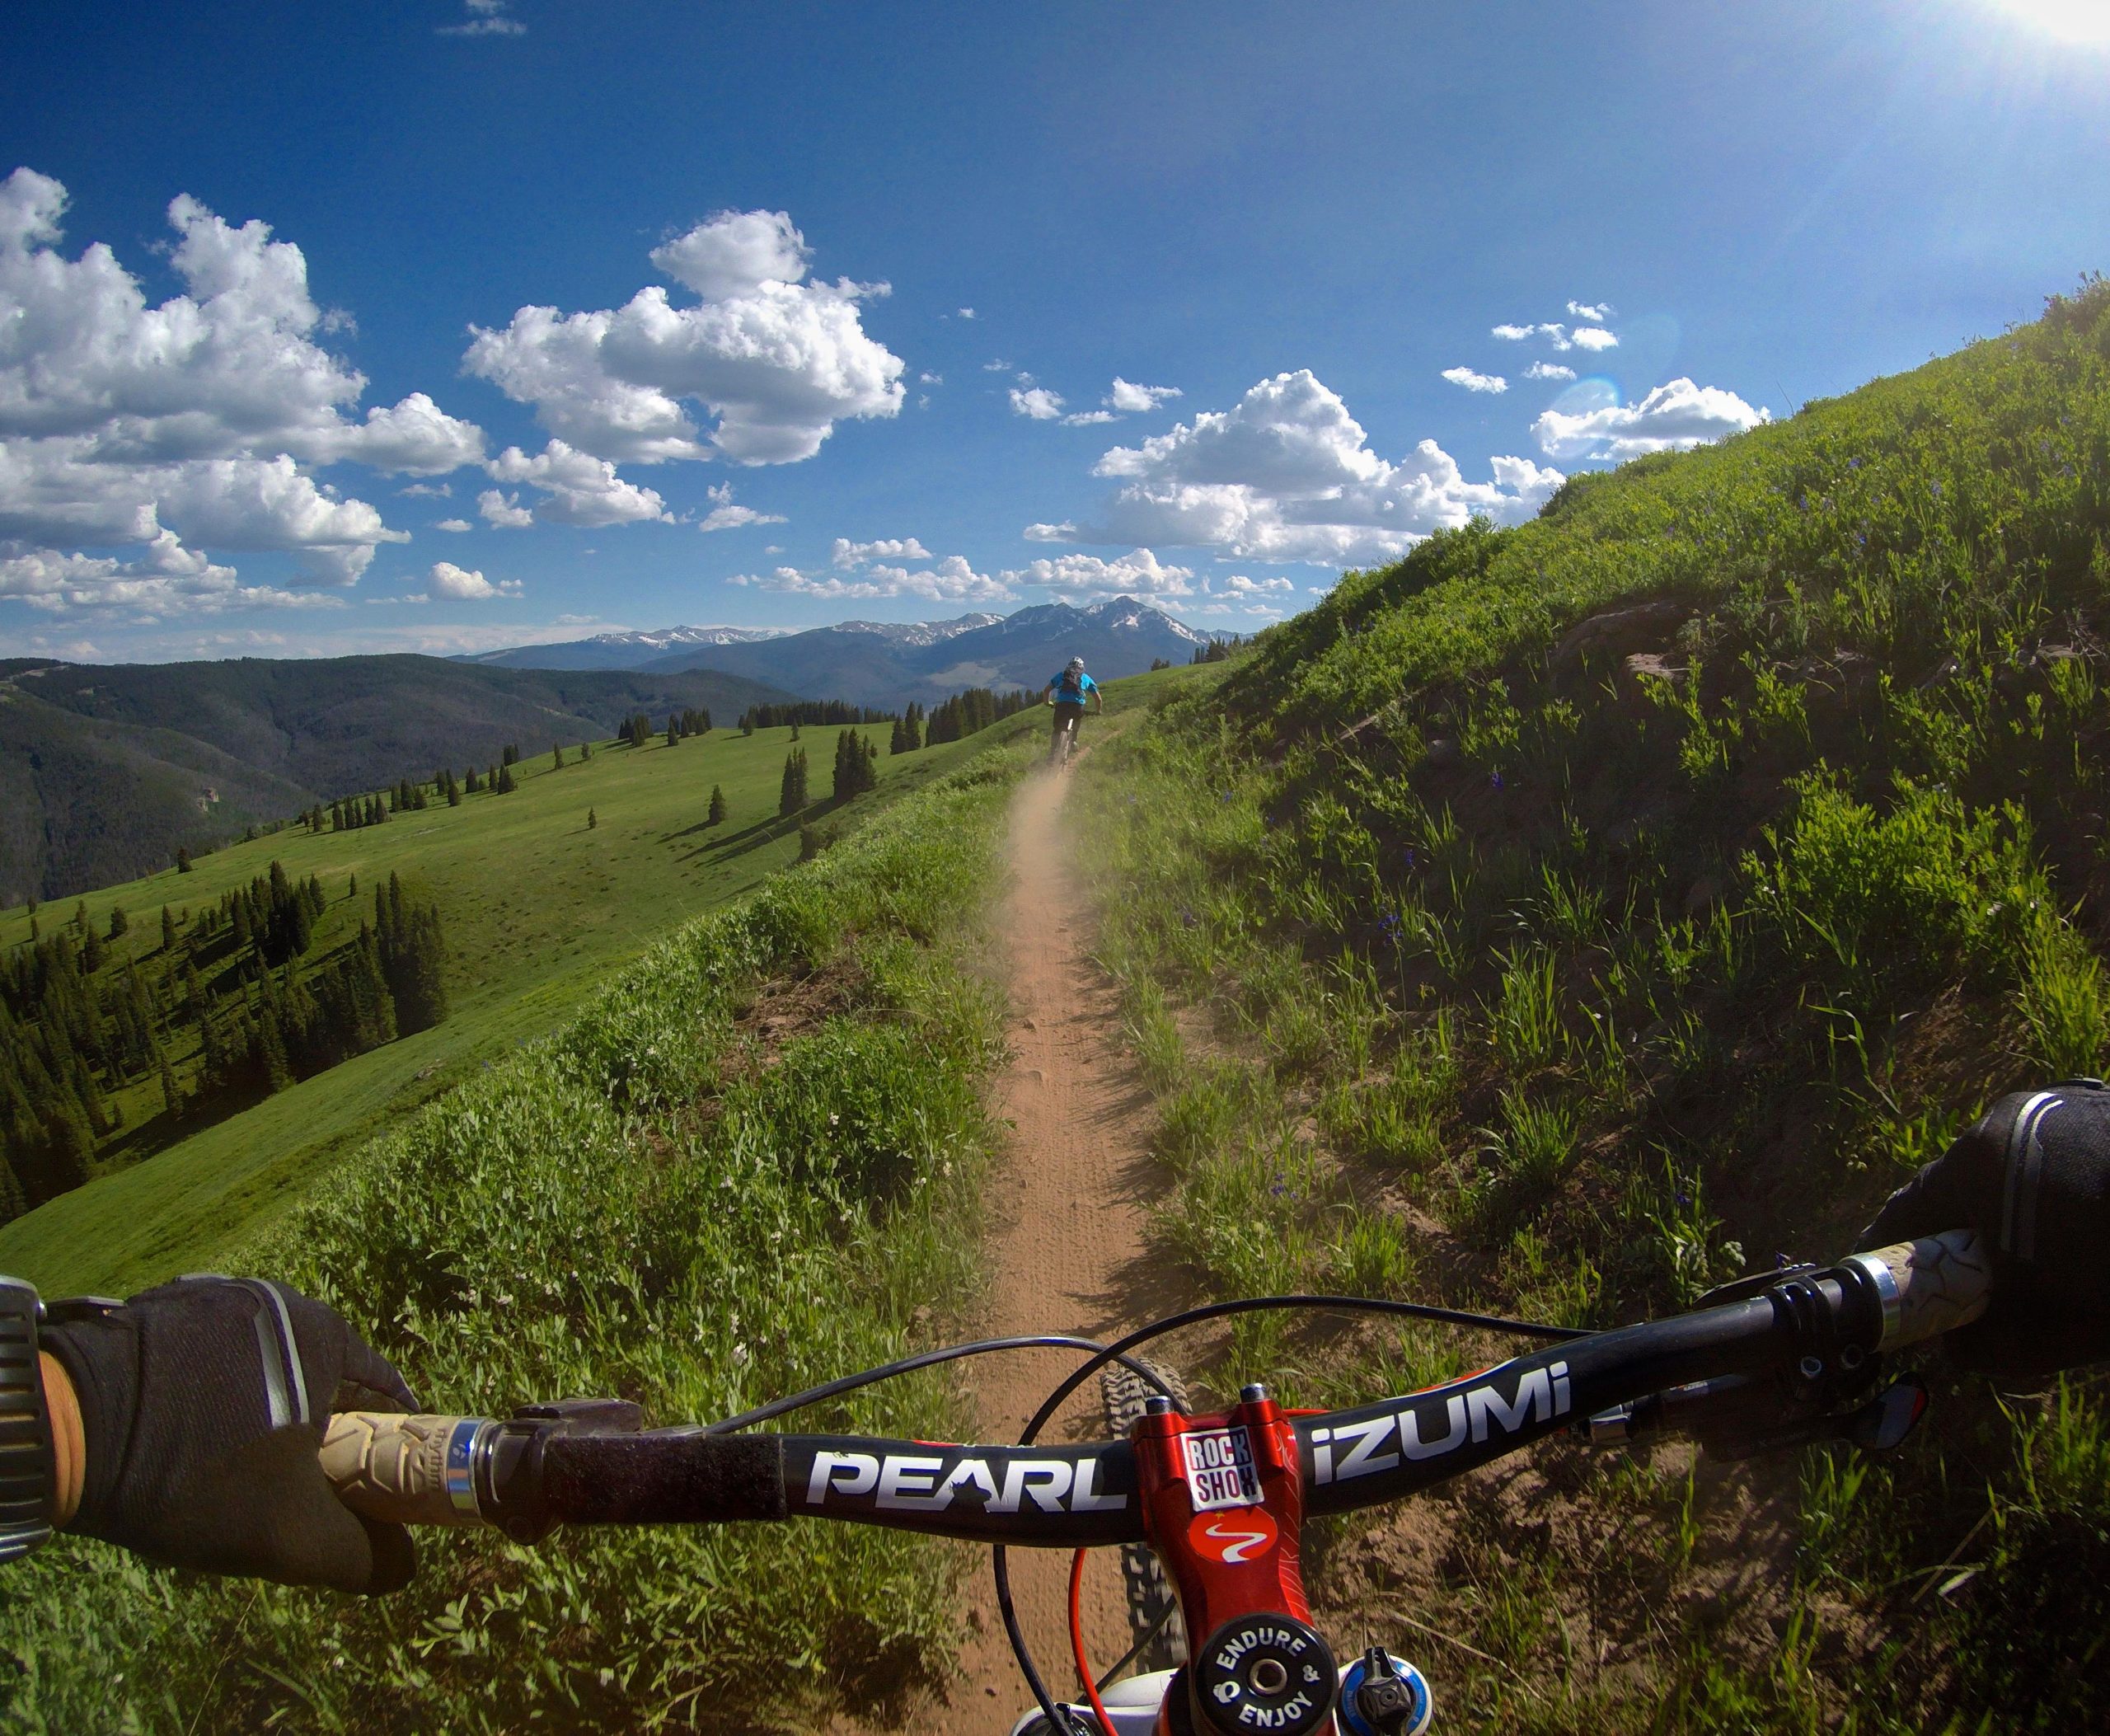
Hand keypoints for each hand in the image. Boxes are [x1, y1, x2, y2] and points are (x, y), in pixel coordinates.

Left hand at [42, 1277, 419, 1592]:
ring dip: (257, 1422)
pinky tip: (183, 1448)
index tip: (369, 1497)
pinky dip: (208, 1403)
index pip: (384, 1397)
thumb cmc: (197, 1474)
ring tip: (227, 1478)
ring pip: (261, 1375)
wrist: (64, 1430)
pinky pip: (207, 1364)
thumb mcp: (293, 1535)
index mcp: (324, 1334)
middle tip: (291, 1498)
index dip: (384, 1453)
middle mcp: (277, 1301)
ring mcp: (212, 1299)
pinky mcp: (158, 1311)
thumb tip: (401, 1567)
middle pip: (320, 1385)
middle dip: (314, 1441)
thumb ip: (363, 1556)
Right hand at [1858, 1083, 2109, 1379]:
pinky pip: (2053, 1157)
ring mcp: (2057, 1109)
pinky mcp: (2098, 1111)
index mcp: (1976, 1165)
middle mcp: (2006, 1123)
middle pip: (1956, 1187)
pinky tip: (2080, 1233)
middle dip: (1953, 1239)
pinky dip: (2052, 1197)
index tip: (1878, 1285)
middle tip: (1958, 1286)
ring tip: (2031, 1265)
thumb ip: (1989, 1345)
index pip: (1905, 1211)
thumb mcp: (2054, 1327)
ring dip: (2007, 1217)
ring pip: (2007, 1171)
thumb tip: (1951, 1350)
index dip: (1886, 1253)